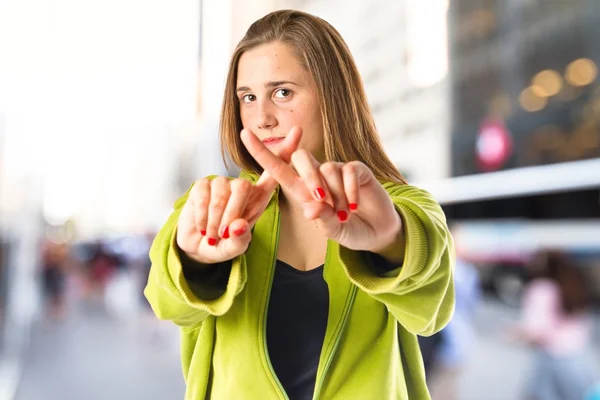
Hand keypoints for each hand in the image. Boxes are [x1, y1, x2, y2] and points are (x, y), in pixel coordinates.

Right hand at [177, 127, 301, 263]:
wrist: (199, 247)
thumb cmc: (226, 245)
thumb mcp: (236, 248)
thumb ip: (240, 241)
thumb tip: (238, 225)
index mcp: (259, 198)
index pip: (275, 171)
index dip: (286, 150)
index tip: (298, 130)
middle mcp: (242, 186)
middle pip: (243, 186)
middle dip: (233, 213)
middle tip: (225, 234)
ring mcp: (222, 183)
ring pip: (222, 193)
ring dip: (216, 220)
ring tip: (214, 235)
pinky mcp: (203, 185)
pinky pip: (203, 196)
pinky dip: (202, 217)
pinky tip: (203, 227)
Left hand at [240, 127, 402, 257]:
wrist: (378, 231)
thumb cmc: (349, 230)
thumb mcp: (332, 231)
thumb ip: (322, 221)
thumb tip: (312, 208)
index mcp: (302, 191)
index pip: (278, 168)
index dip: (261, 151)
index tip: (244, 133)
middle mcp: (317, 176)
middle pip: (302, 158)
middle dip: (310, 178)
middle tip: (321, 199)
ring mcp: (337, 170)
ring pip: (327, 168)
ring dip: (336, 195)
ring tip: (344, 214)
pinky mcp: (357, 169)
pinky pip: (349, 171)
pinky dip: (350, 190)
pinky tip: (354, 205)